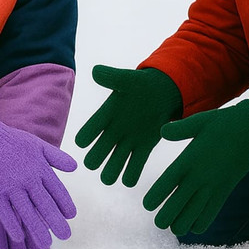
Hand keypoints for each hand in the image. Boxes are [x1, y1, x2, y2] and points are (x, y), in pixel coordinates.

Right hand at [0, 110, 76, 248]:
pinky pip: (5, 212)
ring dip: (37, 227)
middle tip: (65, 235)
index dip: (64, 203)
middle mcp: (26, 178)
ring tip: (47, 243)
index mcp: (39, 167)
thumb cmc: (14, 144)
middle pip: (43, 202)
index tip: (71, 215)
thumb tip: (75, 167)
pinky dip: (12, 224)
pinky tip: (20, 236)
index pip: (56, 188)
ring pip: (26, 211)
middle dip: (55, 220)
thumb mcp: (38, 145)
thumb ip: (57, 157)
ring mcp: (10, 186)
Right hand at [75, 65, 181, 185]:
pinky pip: (131, 173)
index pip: (86, 135)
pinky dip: (130, 176)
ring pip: (110, 170)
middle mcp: (112, 133)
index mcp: (105, 117)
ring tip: (119, 169)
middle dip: (97, 161)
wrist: (164, 91)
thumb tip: (95, 71)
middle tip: (107, 155)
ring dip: (111, 173)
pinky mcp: (143, 151)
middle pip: (94, 158)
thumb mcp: (128, 79)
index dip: (85, 140)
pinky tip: (133, 173)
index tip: (88, 139)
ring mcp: (127, 144)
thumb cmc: (142, 84)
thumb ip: (112, 78)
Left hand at [142, 99, 248, 235]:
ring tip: (174, 221)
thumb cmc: (223, 124)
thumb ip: (179, 129)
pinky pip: (208, 218)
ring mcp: (212, 188)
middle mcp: (198, 178)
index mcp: (188, 160)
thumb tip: (161, 131)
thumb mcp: (198, 121)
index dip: (152, 199)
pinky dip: (198, 225)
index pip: (164, 186)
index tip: (147, 204)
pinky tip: (192, 222)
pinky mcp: (224, 193)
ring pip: (189, 219)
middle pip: (173, 210)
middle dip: (163, 218)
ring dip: (179, 224)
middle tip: (159, 217)